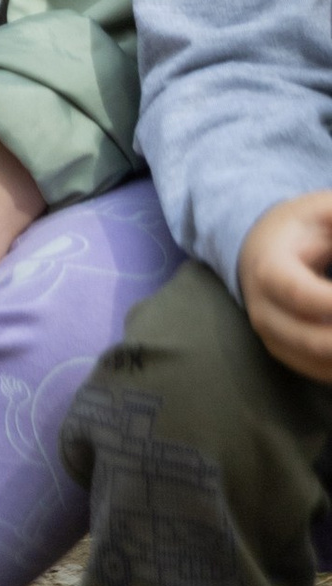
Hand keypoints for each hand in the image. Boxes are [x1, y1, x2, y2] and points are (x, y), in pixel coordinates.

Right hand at [240, 194, 331, 384]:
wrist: (260, 250)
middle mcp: (265, 313)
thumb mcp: (322, 211)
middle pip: (316, 342)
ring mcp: (277, 341)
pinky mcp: (292, 358)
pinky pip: (327, 374)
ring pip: (325, 367)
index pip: (302, 295)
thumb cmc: (299, 228)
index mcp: (269, 271)